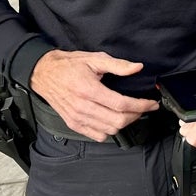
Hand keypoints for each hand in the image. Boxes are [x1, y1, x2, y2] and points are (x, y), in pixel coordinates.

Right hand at [30, 50, 156, 140]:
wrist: (44, 74)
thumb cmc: (69, 66)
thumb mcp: (94, 59)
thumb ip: (118, 65)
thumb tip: (137, 68)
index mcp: (89, 90)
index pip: (122, 104)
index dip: (141, 106)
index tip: (151, 104)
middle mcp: (82, 107)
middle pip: (118, 121)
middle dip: (136, 115)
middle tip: (143, 108)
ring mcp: (77, 118)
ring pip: (109, 130)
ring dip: (124, 123)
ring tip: (130, 113)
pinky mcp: (73, 124)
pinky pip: (97, 136)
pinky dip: (109, 131)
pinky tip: (113, 120)